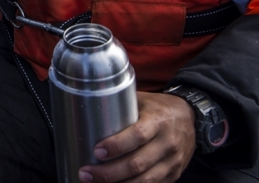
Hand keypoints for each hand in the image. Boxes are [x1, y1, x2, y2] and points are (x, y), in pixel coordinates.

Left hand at [79, 91, 195, 182]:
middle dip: (109, 172)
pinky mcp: (173, 175)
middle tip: (86, 173)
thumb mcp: (142, 101)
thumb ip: (119, 106)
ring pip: (145, 180)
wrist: (191, 118)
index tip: (97, 151)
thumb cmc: (158, 108)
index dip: (116, 145)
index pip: (137, 135)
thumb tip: (84, 105)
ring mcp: (172, 162)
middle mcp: (167, 143)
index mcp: (158, 121)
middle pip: (138, 164)